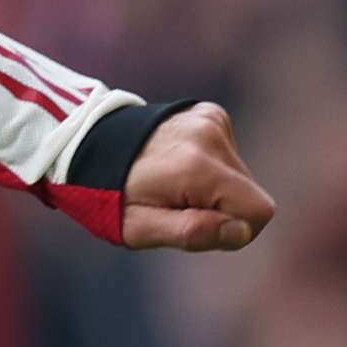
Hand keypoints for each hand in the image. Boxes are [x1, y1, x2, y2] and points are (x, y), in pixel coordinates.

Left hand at [117, 101, 273, 251]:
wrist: (87, 148)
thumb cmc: (111, 196)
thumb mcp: (140, 228)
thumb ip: (191, 233)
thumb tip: (238, 231)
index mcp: (196, 168)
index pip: (258, 211)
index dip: (234, 230)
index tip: (198, 227)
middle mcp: (210, 137)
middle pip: (249, 194)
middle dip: (220, 210)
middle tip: (175, 207)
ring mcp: (212, 120)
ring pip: (239, 176)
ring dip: (212, 190)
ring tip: (171, 186)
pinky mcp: (210, 114)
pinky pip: (228, 154)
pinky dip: (208, 167)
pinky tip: (176, 166)